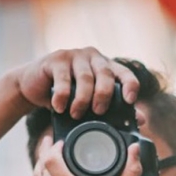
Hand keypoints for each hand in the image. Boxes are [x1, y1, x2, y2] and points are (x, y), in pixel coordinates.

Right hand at [13, 48, 139, 118]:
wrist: (34, 86)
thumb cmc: (67, 95)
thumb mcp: (91, 102)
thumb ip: (115, 109)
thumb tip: (141, 120)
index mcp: (106, 67)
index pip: (125, 73)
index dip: (130, 85)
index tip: (130, 100)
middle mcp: (93, 57)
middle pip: (105, 74)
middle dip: (104, 95)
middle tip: (98, 112)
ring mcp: (74, 55)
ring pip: (85, 77)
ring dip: (82, 99)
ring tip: (76, 114)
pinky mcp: (56, 59)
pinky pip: (63, 78)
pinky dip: (62, 96)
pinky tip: (59, 107)